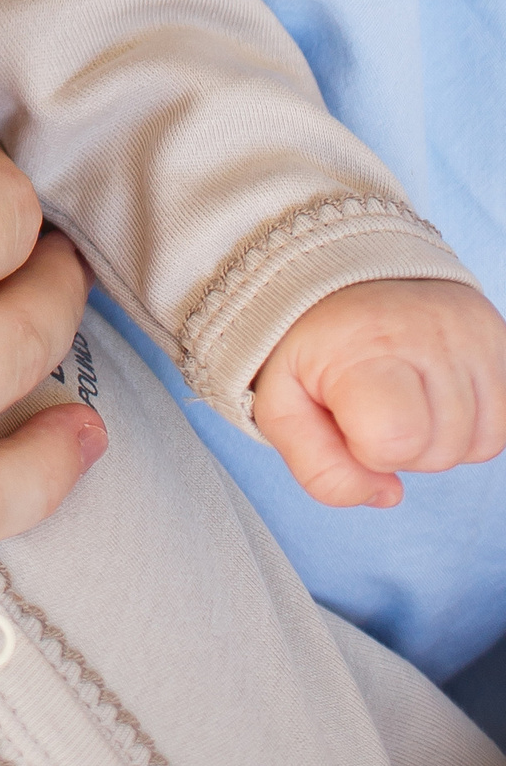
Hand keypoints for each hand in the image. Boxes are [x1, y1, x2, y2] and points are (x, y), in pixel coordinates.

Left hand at [252, 279, 505, 508]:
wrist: (345, 270)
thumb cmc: (312, 345)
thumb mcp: (282, 404)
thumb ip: (320, 468)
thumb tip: (387, 494)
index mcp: (368, 346)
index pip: (395, 440)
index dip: (366, 448)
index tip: (346, 410)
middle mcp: (431, 334)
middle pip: (440, 452)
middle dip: (402, 446)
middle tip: (373, 398)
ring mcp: (473, 334)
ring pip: (476, 445)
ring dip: (437, 437)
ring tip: (403, 391)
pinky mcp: (499, 339)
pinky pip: (501, 425)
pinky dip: (469, 424)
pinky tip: (434, 393)